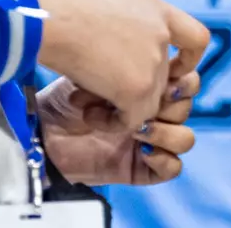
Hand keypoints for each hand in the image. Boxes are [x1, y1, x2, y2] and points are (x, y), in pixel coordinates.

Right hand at [26, 0, 209, 131]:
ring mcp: (153, 62)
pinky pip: (134, 120)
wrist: (42, 10)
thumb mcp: (99, 0)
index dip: (186, 60)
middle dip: (134, 88)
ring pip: (148, 101)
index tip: (164, 67)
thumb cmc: (52, 0)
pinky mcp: (137, 88)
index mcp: (156, 9)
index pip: (196, 39)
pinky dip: (112, 123)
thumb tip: (106, 36)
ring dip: (120, 107)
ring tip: (84, 98)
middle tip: (96, 87)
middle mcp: (161, 35)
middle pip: (164, 78)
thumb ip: (119, 21)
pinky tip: (85, 111)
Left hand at [39, 71, 199, 185]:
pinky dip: (162, 157)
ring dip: (163, 130)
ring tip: (134, 128)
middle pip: (188, 104)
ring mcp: (150, 141)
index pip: (188, 75)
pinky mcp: (142, 169)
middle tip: (132, 97)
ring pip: (185, 137)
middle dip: (164, 100)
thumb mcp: (98, 73)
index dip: (183, 69)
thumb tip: (160, 63)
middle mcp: (154, 112)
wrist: (41, 134)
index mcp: (151, 85)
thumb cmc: (64, 101)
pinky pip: (173, 167)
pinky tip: (140, 147)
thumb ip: (133, 65)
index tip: (156, 62)